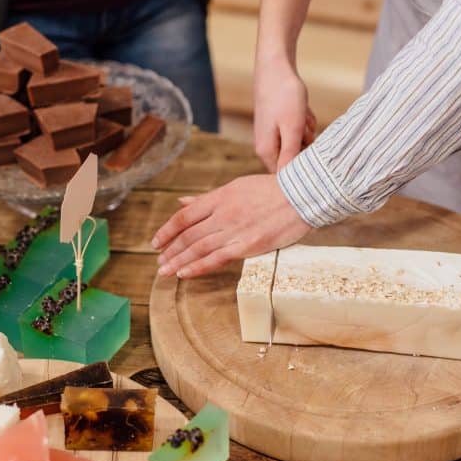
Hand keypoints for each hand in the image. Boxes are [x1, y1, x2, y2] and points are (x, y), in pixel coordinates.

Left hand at [152, 174, 311, 277]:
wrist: (304, 195)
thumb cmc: (274, 189)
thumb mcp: (237, 186)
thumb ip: (208, 198)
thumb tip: (182, 201)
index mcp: (220, 197)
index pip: (184, 216)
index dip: (167, 230)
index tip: (156, 241)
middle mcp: (222, 214)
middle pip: (188, 234)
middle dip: (169, 249)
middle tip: (158, 260)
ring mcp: (234, 230)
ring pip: (197, 248)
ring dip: (177, 260)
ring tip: (163, 271)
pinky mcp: (248, 245)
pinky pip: (216, 259)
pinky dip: (196, 267)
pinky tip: (182, 273)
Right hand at [253, 58, 316, 172]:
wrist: (275, 66)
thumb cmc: (283, 95)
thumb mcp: (292, 127)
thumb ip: (290, 155)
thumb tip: (288, 180)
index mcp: (266, 151)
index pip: (285, 175)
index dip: (301, 170)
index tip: (314, 157)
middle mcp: (266, 146)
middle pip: (294, 159)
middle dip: (306, 146)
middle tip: (306, 129)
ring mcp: (271, 134)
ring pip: (298, 144)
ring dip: (306, 132)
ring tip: (303, 116)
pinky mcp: (277, 124)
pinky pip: (297, 131)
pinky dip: (304, 122)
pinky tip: (302, 110)